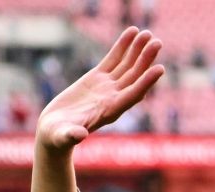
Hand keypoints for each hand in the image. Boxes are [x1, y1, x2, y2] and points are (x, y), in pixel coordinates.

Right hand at [36, 26, 165, 153]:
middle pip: (134, 77)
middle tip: (158, 42)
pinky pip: (113, 59)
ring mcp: (106, 87)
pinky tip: (132, 32)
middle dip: (145, 60)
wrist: (54, 131)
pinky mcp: (97, 78)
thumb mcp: (63, 136)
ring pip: (126, 66)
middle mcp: (113, 98)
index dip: (146, 83)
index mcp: (109, 112)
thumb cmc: (58, 137)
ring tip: (147, 33)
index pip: (132, 95)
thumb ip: (71, 135)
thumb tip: (79, 135)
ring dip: (138, 50)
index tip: (160, 69)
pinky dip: (122, 46)